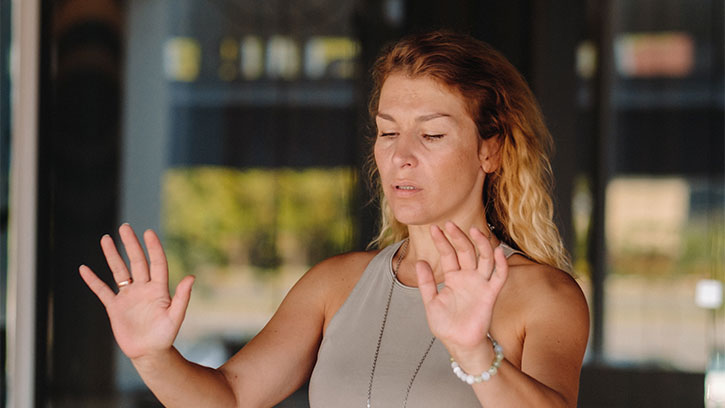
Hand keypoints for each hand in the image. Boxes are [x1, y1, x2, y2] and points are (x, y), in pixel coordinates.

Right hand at [79, 224, 194, 359]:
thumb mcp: (175, 317)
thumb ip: (182, 297)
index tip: (148, 232)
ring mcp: (128, 296)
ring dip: (112, 255)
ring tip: (105, 238)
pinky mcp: (115, 307)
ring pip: (119, 271)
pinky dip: (93, 280)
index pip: (156, 263)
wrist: (149, 353)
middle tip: (125, 227)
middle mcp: (143, 288)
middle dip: (130, 244)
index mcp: (159, 289)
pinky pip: (102, 290)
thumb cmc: (165, 336)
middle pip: (136, 262)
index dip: (153, 248)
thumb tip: (191, 277)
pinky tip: (84, 269)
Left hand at [415, 222, 507, 358]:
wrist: (459, 344)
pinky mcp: (491, 294)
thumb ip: (426, 282)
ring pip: (484, 258)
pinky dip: (500, 264)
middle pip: (466, 251)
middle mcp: (468, 277)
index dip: (442, 241)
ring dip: (481, 244)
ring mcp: (480, 284)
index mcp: (453, 277)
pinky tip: (497, 250)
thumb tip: (420, 261)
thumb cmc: (446, 325)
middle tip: (449, 224)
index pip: (448, 254)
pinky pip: (499, 277)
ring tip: (474, 230)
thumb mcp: (430, 302)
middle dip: (458, 237)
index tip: (434, 228)